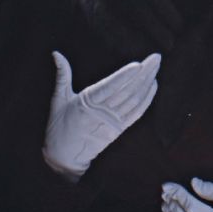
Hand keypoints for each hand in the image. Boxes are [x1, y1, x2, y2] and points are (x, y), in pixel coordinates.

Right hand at [42, 50, 160, 179]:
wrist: (64, 157)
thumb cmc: (59, 125)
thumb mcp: (58, 99)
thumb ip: (62, 75)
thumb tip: (56, 53)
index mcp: (86, 104)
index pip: (109, 87)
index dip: (124, 76)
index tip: (138, 64)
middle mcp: (101, 113)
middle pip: (126, 91)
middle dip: (143, 73)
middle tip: (156, 58)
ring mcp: (112, 123)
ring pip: (134, 101)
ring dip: (147, 83)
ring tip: (155, 66)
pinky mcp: (118, 130)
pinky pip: (136, 114)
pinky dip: (147, 99)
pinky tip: (153, 85)